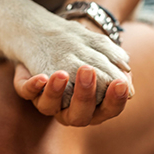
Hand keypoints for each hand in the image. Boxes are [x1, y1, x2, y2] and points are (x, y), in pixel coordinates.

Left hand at [14, 64, 131, 125]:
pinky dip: (33, 86)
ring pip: (49, 107)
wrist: (54, 38)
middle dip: (85, 95)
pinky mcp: (28, 89)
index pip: (108, 109)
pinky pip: (27, 93)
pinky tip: (42, 77)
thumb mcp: (103, 55)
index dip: (115, 99)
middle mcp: (70, 109)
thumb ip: (115, 66)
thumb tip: (126, 78)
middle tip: (88, 71)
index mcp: (94, 106)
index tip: (120, 82)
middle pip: (79, 115)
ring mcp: (48, 102)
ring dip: (56, 92)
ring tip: (62, 74)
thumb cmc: (86, 54)